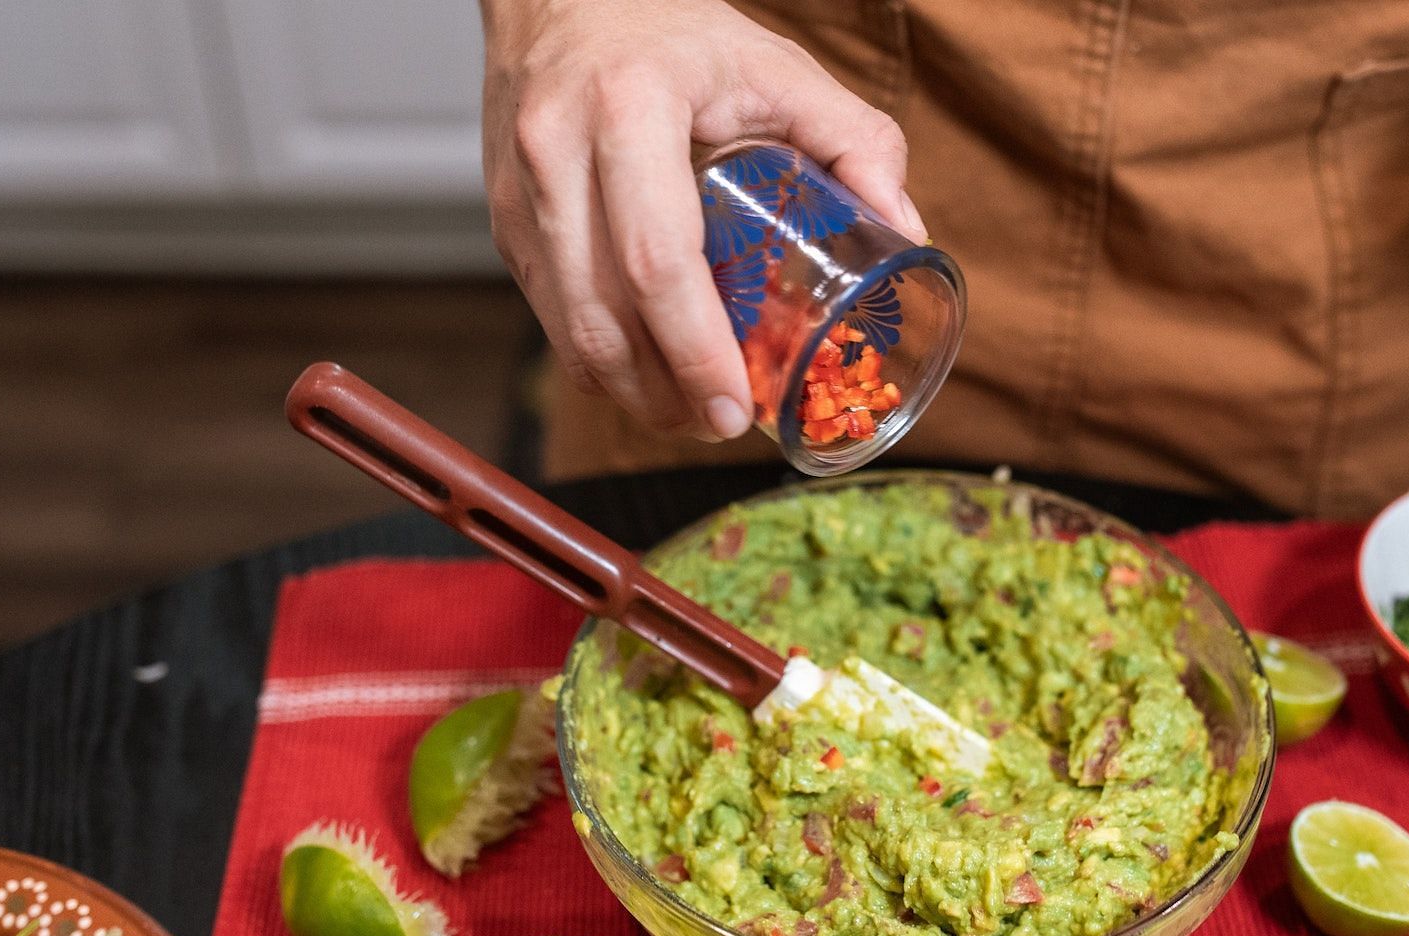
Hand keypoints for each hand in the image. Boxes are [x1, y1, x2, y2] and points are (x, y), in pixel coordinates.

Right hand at [480, 0, 925, 439]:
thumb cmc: (670, 31)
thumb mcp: (777, 66)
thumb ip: (856, 141)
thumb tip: (904, 232)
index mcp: (629, 109)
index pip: (657, 259)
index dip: (696, 350)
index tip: (736, 401)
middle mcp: (557, 154)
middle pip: (604, 316)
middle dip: (665, 394)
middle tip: (722, 424)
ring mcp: (518, 195)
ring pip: (567, 332)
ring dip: (630, 393)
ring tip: (690, 414)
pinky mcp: (504, 223)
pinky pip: (552, 316)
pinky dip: (602, 360)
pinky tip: (649, 373)